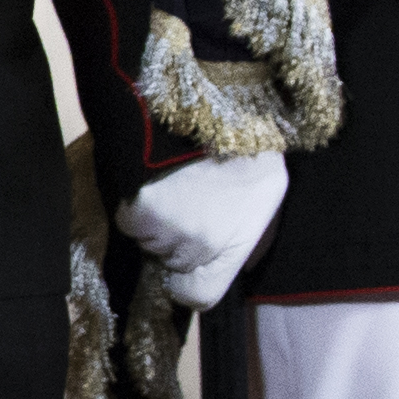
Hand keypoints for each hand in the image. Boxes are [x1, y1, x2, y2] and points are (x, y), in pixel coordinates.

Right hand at [115, 153, 288, 310]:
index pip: (201, 295)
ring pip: (148, 242)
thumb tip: (243, 266)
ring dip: (155, 221)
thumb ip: (256, 234)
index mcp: (235, 246)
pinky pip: (129, 221)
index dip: (189, 282)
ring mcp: (171, 230)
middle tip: (184, 204)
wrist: (211, 103)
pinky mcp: (141, 212)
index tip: (187, 263)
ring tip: (172, 185)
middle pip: (170, 264)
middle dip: (173, 242)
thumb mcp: (269, 191)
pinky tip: (154, 178)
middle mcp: (203, 246)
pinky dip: (135, 203)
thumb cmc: (246, 145)